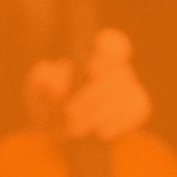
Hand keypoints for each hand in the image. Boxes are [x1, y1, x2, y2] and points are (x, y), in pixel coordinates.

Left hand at [31, 28, 151, 139]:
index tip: (89, 68)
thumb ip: (41, 83)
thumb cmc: (51, 101)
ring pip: (123, 95)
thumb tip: (47, 74)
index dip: (106, 53)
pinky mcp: (137, 106)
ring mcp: (129, 86)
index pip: (112, 43)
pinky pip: (136, 111)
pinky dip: (119, 122)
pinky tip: (101, 132)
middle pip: (116, 75)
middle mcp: (116, 67)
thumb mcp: (39, 93)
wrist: (61, 129)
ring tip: (75, 127)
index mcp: (94, 54)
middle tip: (70, 112)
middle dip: (92, 95)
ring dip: (99, 113)